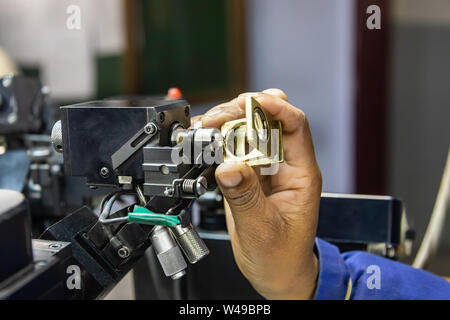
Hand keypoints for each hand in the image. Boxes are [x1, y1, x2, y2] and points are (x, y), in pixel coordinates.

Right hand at [198, 89, 321, 298]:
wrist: (276, 272)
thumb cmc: (281, 256)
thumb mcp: (263, 229)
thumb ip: (245, 197)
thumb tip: (228, 167)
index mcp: (301, 174)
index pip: (295, 126)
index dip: (275, 107)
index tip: (250, 102)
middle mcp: (284, 166)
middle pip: (270, 120)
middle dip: (244, 110)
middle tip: (219, 117)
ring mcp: (265, 169)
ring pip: (249, 131)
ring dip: (228, 124)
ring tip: (207, 128)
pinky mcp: (248, 177)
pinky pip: (234, 150)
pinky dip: (218, 142)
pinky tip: (205, 142)